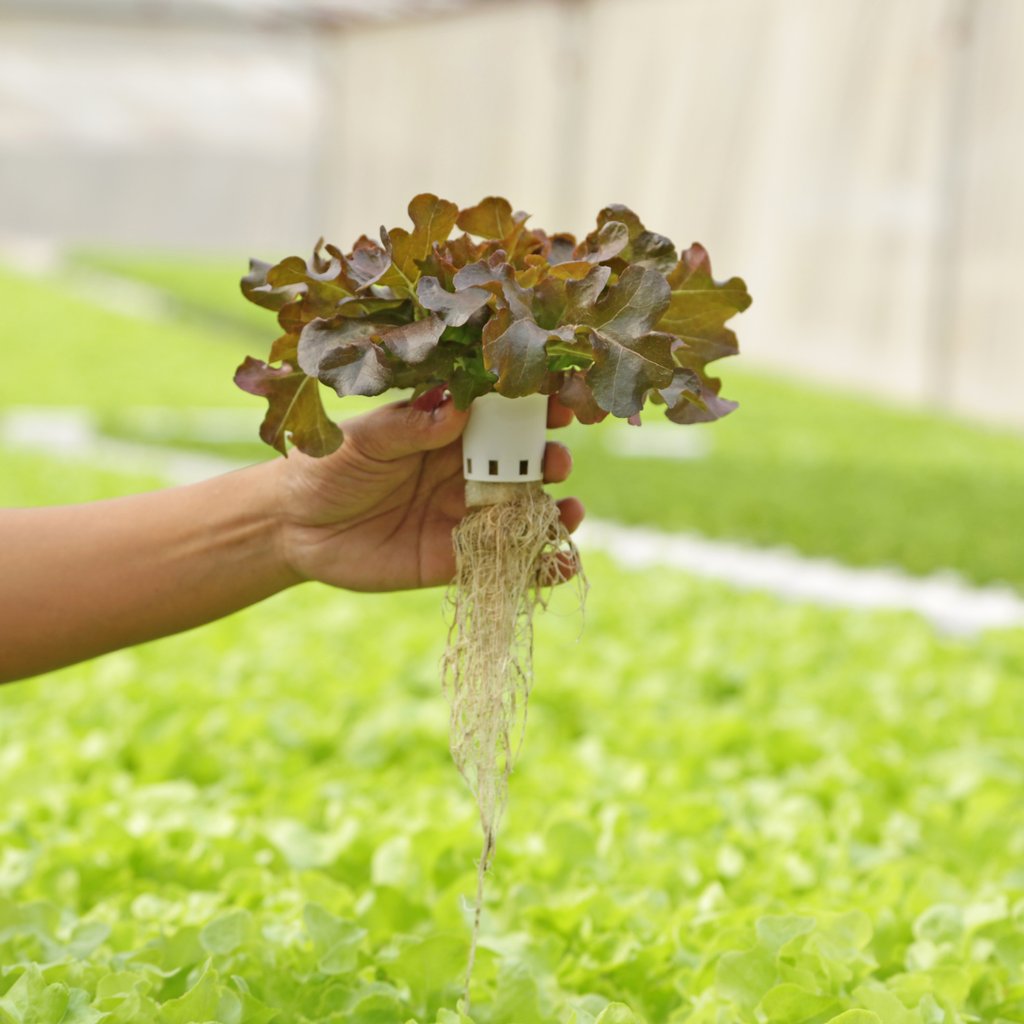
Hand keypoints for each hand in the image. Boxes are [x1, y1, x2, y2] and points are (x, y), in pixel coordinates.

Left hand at [272, 391, 584, 591]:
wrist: (291, 528)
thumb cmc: (324, 466)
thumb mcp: (364, 439)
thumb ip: (409, 426)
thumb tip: (458, 407)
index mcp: (445, 432)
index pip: (499, 417)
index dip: (532, 410)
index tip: (559, 405)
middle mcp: (462, 472)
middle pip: (522, 465)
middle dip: (547, 462)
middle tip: (555, 462)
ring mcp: (462, 517)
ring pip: (521, 514)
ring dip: (554, 514)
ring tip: (571, 513)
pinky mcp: (453, 560)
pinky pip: (504, 563)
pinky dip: (538, 567)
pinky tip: (564, 565)